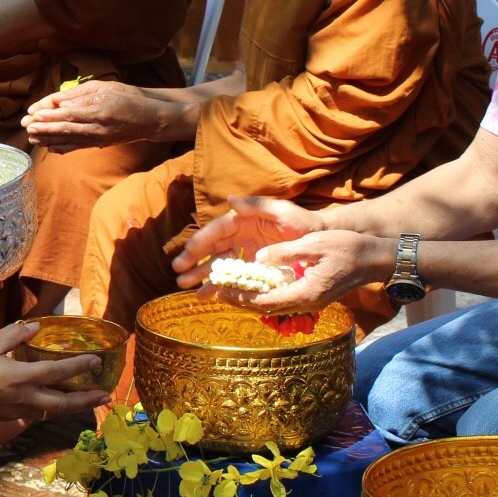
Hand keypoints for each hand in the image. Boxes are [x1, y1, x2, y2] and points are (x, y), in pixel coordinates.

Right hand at [0, 321, 109, 430]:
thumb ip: (14, 335)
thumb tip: (36, 327)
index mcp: (22, 377)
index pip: (58, 372)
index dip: (79, 366)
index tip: (97, 361)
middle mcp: (27, 398)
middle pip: (64, 403)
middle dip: (87, 400)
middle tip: (106, 396)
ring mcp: (21, 411)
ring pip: (54, 410)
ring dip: (74, 406)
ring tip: (89, 401)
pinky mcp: (13, 417)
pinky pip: (40, 412)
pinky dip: (53, 408)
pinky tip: (56, 403)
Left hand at [22, 80, 161, 151]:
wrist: (150, 118)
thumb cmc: (128, 97)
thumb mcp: (104, 88)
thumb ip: (80, 95)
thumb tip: (58, 101)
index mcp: (99, 111)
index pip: (69, 114)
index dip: (50, 115)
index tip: (33, 114)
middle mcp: (97, 128)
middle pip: (65, 129)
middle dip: (44, 128)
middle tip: (26, 127)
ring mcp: (98, 139)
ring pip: (69, 141)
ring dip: (48, 139)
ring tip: (32, 137)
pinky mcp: (99, 144)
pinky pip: (77, 147)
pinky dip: (62, 148)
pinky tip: (50, 147)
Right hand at [172, 196, 325, 285]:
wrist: (319, 241)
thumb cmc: (302, 223)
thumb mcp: (282, 211)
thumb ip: (256, 206)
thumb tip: (230, 200)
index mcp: (243, 221)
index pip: (216, 231)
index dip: (199, 242)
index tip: (185, 255)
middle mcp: (240, 236)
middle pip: (212, 249)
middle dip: (194, 262)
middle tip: (178, 275)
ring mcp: (245, 253)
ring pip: (218, 264)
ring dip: (202, 276)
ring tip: (187, 288)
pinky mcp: (252, 268)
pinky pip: (232, 277)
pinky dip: (220, 285)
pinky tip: (207, 296)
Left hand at [199, 228, 387, 313]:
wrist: (376, 260)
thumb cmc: (348, 248)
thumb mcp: (314, 243)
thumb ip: (285, 252)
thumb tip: (259, 257)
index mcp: (305, 292)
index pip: (265, 302)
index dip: (240, 298)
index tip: (220, 291)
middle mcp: (306, 302)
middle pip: (266, 309)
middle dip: (241, 302)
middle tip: (219, 291)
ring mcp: (311, 302)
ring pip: (274, 307)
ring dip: (252, 300)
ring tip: (232, 290)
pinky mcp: (314, 297)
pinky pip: (284, 301)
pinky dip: (267, 296)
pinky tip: (256, 286)